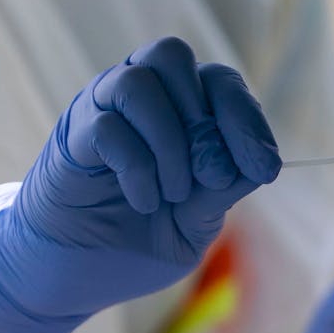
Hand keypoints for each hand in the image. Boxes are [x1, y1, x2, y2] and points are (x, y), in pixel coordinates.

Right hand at [0, 37, 280, 332]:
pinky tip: (144, 203)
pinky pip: (107, 127)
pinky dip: (138, 168)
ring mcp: (98, 113)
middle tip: (211, 178)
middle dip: (207, 119)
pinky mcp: (70, 138)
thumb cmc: (131, 245)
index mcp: (173, 112)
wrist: (68, 276)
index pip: (217, 82)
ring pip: (138, 81)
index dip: (245, 117)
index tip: (265, 169)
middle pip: (172, 56)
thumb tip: (260, 161)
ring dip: (170, 141)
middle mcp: (135, 101)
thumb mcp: (194, 223)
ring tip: (173, 193)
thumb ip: (222, 189)